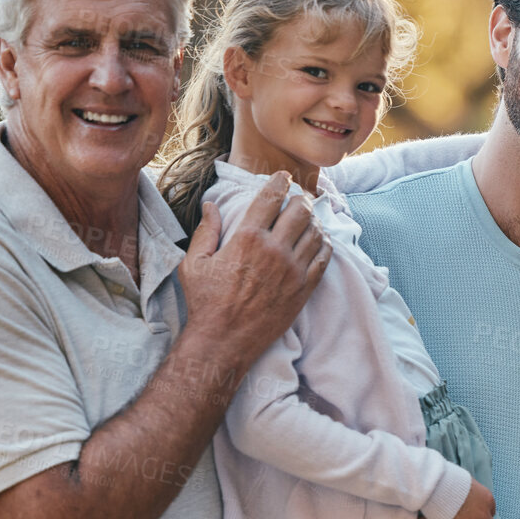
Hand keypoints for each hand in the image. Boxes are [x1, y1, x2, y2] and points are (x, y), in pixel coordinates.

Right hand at [179, 173, 329, 367]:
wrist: (224, 341)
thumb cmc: (205, 303)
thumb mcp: (194, 263)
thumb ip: (205, 231)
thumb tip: (211, 205)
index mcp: (247, 238)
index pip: (270, 198)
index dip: (279, 182)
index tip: (283, 177)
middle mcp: (274, 250)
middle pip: (300, 211)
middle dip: (300, 199)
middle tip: (298, 199)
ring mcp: (293, 270)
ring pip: (315, 232)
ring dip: (314, 220)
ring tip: (308, 218)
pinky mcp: (304, 288)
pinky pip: (324, 258)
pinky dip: (324, 244)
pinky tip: (320, 240)